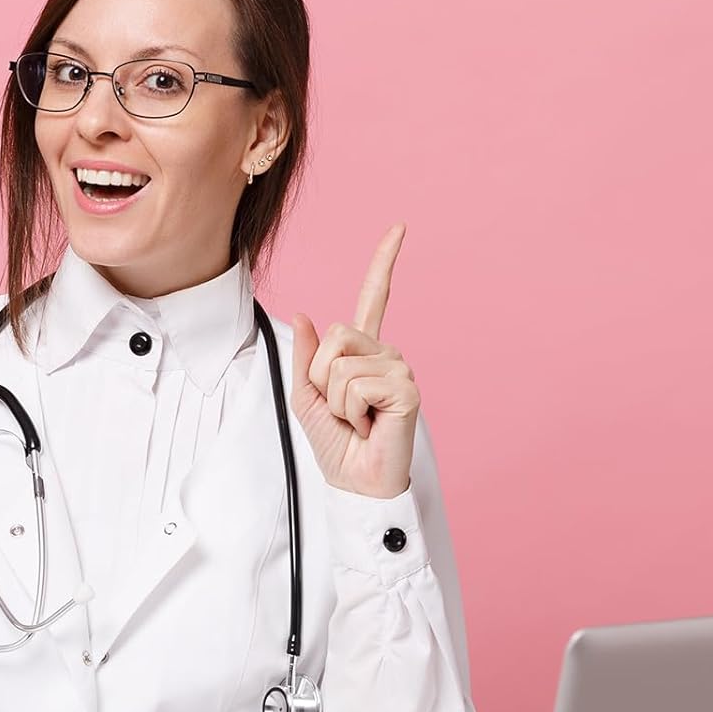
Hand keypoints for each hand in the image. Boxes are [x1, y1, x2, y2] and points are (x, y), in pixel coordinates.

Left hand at [289, 224, 417, 499]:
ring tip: (357, 419)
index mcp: (362, 352)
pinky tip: (370, 424)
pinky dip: (351, 409)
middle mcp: (386, 353)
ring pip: (340, 361)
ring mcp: (399, 368)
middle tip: (342, 409)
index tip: (399, 228)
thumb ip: (306, 358)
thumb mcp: (306, 397)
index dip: (384, 263)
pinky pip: (356, 382)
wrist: (355, 482)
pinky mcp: (407, 387)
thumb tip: (305, 314)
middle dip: (321, 377)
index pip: (375, 298)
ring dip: (336, 398)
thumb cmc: (337, 444)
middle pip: (335, 334)